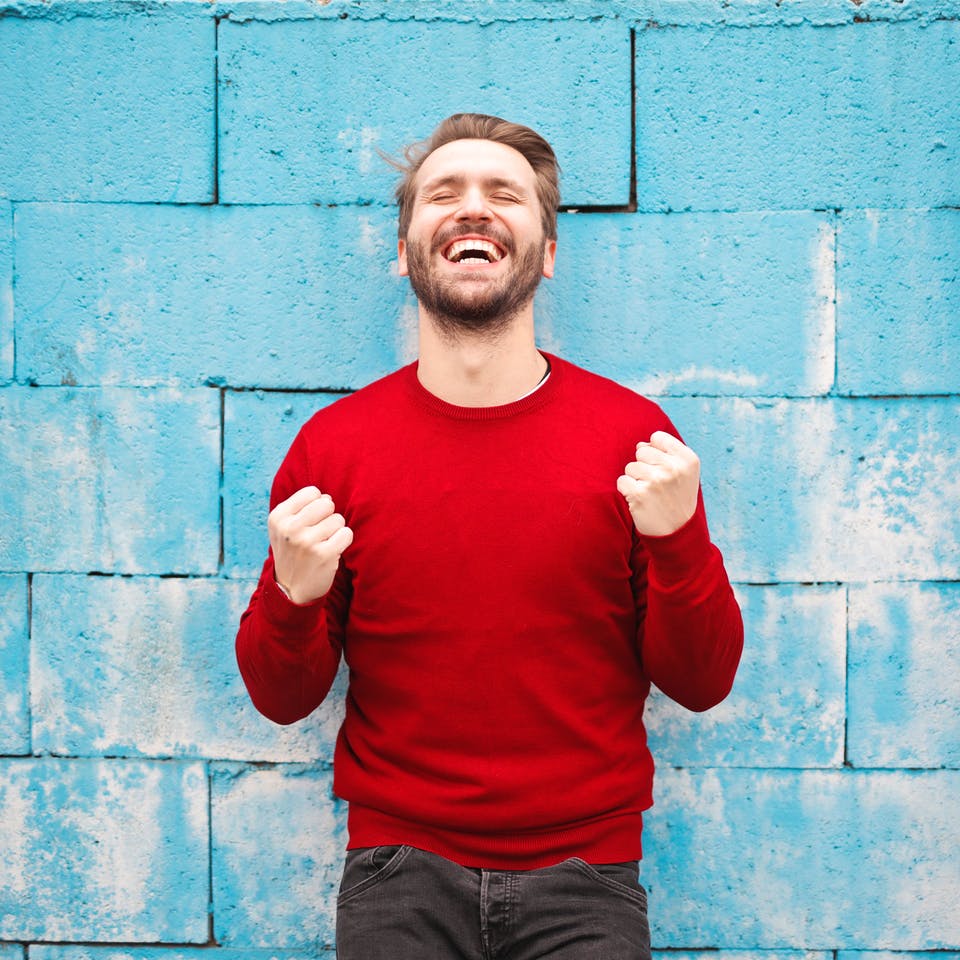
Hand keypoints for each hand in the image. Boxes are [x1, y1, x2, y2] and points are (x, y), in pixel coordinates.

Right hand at [268, 486, 352, 604]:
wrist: (291, 590)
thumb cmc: (292, 553)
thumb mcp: (283, 527)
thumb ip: (301, 507)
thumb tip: (327, 497)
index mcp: (278, 517)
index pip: (312, 492)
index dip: (317, 505)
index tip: (310, 521)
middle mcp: (289, 528)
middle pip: (327, 503)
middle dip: (328, 516)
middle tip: (320, 533)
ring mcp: (306, 542)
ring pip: (338, 519)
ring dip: (335, 531)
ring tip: (323, 544)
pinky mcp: (323, 555)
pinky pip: (347, 533)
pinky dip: (343, 541)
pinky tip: (332, 550)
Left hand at [616, 431, 699, 536]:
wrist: (677, 531)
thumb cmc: (678, 497)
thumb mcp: (685, 472)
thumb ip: (666, 453)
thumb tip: (640, 444)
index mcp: (688, 459)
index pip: (657, 437)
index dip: (655, 451)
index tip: (662, 467)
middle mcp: (673, 468)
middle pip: (641, 451)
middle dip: (644, 466)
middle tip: (656, 484)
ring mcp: (656, 481)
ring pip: (630, 467)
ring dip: (635, 480)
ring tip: (650, 493)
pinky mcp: (639, 494)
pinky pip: (622, 481)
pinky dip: (627, 491)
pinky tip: (640, 500)